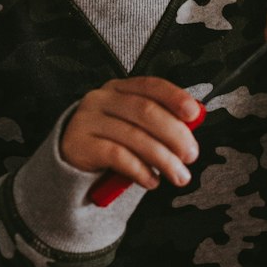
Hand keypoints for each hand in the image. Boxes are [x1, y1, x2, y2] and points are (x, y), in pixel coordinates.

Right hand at [61, 77, 203, 191]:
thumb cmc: (110, 140)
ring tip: (178, 175)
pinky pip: (117, 156)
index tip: (194, 113)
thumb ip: (158, 122)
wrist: (72, 158)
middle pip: (145, 111)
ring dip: (163, 159)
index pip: (150, 85)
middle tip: (191, 156)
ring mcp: (88, 120)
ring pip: (134, 136)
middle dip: (174, 134)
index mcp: (119, 88)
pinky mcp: (80, 144)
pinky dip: (140, 170)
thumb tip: (192, 125)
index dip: (174, 97)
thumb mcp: (132, 126)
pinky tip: (151, 181)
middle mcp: (102, 99)